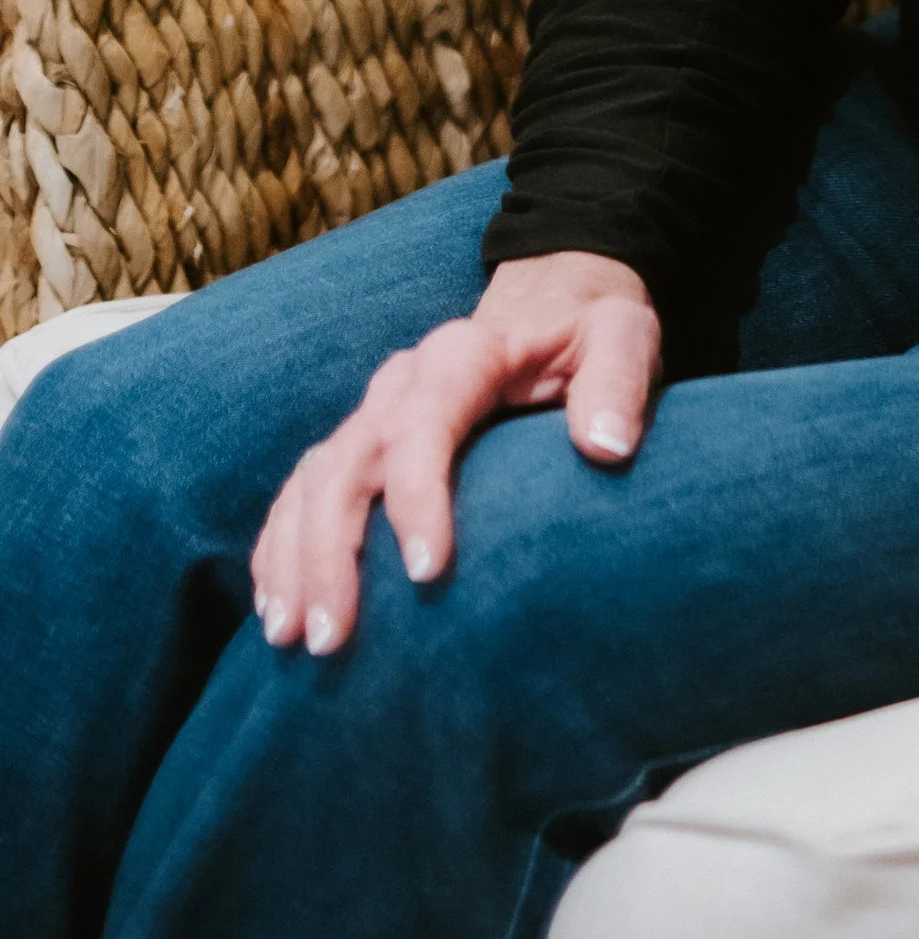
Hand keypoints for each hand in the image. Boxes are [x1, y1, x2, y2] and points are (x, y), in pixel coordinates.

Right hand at [250, 250, 660, 655]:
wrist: (551, 300)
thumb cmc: (589, 330)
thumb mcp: (622, 334)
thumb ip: (617, 381)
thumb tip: (606, 446)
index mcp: (465, 353)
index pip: (424, 421)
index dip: (417, 495)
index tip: (428, 573)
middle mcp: (403, 381)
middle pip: (347, 462)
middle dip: (331, 552)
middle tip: (333, 637)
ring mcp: (374, 412)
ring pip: (312, 481)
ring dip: (293, 559)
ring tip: (289, 639)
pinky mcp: (360, 440)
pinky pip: (301, 492)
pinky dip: (280, 546)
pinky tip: (275, 606)